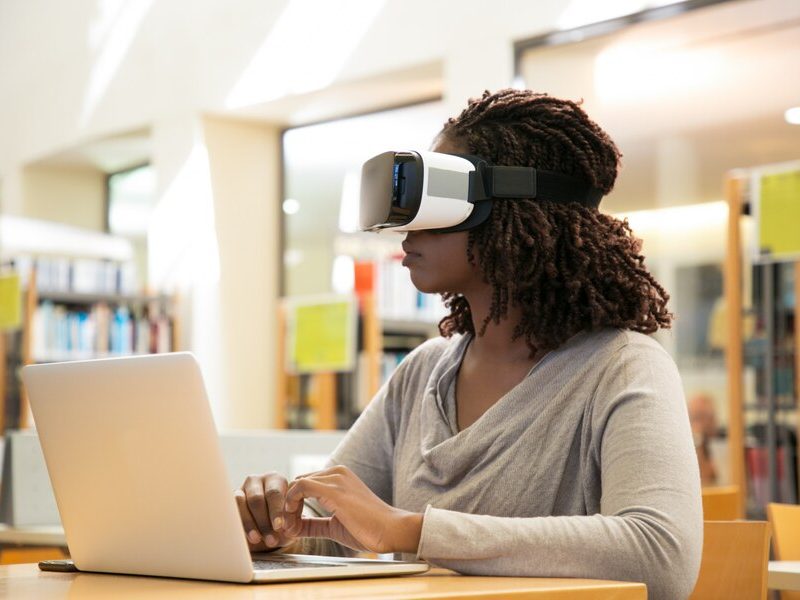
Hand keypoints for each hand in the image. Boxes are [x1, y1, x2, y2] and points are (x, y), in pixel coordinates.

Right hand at [234, 472, 303, 551]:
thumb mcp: (291, 518)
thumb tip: (285, 526)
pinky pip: (232, 509)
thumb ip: (291, 519)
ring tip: (257, 539)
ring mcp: (242, 489)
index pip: (274, 493)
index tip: (279, 527)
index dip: (276, 512)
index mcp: (276, 479)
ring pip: (241, 502)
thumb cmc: (283, 520)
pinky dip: (240, 524)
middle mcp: (258, 480)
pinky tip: (247, 537)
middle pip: (256, 499)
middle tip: (271, 540)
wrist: (270, 528)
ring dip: (250, 524)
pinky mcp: (231, 499)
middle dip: (264, 522)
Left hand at [286, 465, 422, 553]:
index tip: (292, 526)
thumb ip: (316, 523)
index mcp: (339, 476)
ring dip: (287, 508)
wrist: (390, 530)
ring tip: (290, 529)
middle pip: (298, 483)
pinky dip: (290, 505)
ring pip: (296, 484)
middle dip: (288, 507)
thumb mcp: (335, 525)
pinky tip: (293, 524)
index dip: (293, 505)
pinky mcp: (333, 489)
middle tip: (287, 528)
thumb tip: (296, 528)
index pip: (304, 484)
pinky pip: (300, 487)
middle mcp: (336, 472)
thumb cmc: (369, 528)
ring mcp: (335, 478)